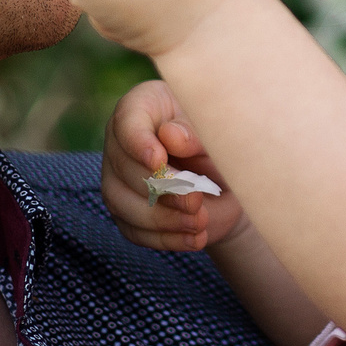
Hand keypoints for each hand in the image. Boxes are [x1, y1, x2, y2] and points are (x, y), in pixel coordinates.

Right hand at [100, 81, 245, 252]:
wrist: (228, 178)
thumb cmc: (220, 140)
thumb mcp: (216, 131)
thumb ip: (195, 132)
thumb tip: (171, 137)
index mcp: (143, 106)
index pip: (128, 121)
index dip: (139, 143)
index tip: (158, 160)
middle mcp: (121, 142)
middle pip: (123, 166)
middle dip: (160, 188)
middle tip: (195, 201)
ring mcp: (118, 179)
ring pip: (122, 202)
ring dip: (161, 218)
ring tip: (199, 222)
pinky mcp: (126, 213)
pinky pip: (135, 231)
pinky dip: (166, 239)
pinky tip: (195, 239)